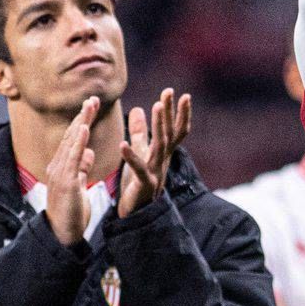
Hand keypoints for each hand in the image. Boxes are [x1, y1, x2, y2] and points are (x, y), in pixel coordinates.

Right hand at [41, 96, 98, 244]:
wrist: (62, 234)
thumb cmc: (71, 212)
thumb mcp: (79, 185)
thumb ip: (82, 167)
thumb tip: (90, 152)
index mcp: (63, 166)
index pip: (74, 139)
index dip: (82, 121)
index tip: (91, 106)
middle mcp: (59, 166)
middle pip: (72, 136)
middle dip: (82, 116)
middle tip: (92, 97)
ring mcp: (60, 173)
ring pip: (71, 142)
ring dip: (81, 122)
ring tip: (90, 105)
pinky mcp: (65, 182)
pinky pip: (72, 159)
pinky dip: (78, 142)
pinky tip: (83, 128)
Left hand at [115, 88, 193, 217]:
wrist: (139, 213)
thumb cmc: (139, 182)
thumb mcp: (140, 152)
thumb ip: (139, 132)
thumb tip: (137, 108)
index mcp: (163, 153)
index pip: (175, 130)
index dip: (179, 113)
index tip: (182, 94)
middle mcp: (163, 160)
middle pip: (169, 132)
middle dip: (169, 112)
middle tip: (169, 92)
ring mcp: (155, 172)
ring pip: (159, 146)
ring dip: (158, 125)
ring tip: (155, 106)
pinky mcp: (143, 184)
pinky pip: (137, 168)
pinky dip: (131, 156)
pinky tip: (122, 144)